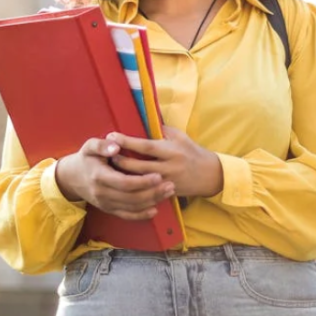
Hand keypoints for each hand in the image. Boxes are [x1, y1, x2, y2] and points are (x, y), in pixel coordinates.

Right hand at [55, 137, 175, 220]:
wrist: (72, 178)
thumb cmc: (86, 158)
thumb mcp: (89, 146)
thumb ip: (102, 145)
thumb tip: (116, 146)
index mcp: (99, 176)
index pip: (124, 183)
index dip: (142, 182)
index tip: (158, 176)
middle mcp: (102, 193)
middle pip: (131, 197)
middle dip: (153, 192)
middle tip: (170, 185)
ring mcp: (105, 203)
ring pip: (132, 207)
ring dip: (152, 201)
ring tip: (168, 192)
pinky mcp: (108, 209)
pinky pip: (126, 215)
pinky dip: (141, 215)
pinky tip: (155, 209)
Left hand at [107, 127, 223, 197]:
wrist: (209, 175)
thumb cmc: (192, 151)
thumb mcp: (180, 136)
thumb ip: (162, 130)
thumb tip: (142, 122)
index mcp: (171, 151)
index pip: (145, 146)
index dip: (128, 141)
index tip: (112, 136)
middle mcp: (169, 167)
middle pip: (139, 166)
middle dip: (120, 160)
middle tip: (106, 154)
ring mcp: (167, 182)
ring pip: (140, 181)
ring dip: (123, 175)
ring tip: (109, 168)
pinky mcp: (166, 193)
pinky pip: (146, 192)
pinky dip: (133, 188)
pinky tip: (121, 183)